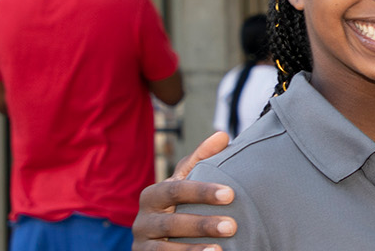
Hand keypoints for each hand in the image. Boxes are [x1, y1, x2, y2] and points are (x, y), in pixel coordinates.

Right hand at [131, 132, 235, 250]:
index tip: (230, 194)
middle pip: (172, 221)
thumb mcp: (185, 183)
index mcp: (152, 195)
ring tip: (220, 249)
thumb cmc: (177, 206)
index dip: (202, 191)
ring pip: (165, 248)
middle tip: (232, 226)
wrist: (158, 240)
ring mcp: (143, 244)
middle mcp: (143, 220)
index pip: (176, 190)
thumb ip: (200, 160)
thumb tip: (222, 135)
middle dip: (203, 224)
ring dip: (194, 249)